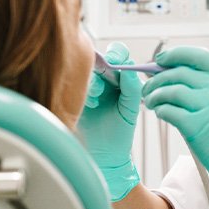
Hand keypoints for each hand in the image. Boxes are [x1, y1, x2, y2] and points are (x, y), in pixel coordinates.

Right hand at [78, 42, 141, 200]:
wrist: (104, 154)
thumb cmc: (120, 132)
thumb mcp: (130, 109)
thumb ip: (132, 88)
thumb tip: (128, 67)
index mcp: (122, 79)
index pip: (120, 54)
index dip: (118, 53)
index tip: (117, 61)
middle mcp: (105, 79)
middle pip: (102, 57)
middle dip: (104, 62)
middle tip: (107, 69)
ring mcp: (90, 86)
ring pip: (88, 71)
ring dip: (95, 80)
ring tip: (97, 97)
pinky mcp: (76, 96)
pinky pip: (77, 84)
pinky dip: (85, 90)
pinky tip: (91, 103)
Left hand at [142, 46, 208, 208]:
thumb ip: (207, 92)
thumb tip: (170, 78)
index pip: (198, 55)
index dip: (175, 54)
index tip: (160, 59)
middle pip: (179, 72)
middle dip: (156, 78)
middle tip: (148, 89)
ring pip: (171, 91)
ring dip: (155, 95)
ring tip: (152, 104)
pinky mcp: (200, 128)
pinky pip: (170, 111)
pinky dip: (161, 111)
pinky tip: (161, 115)